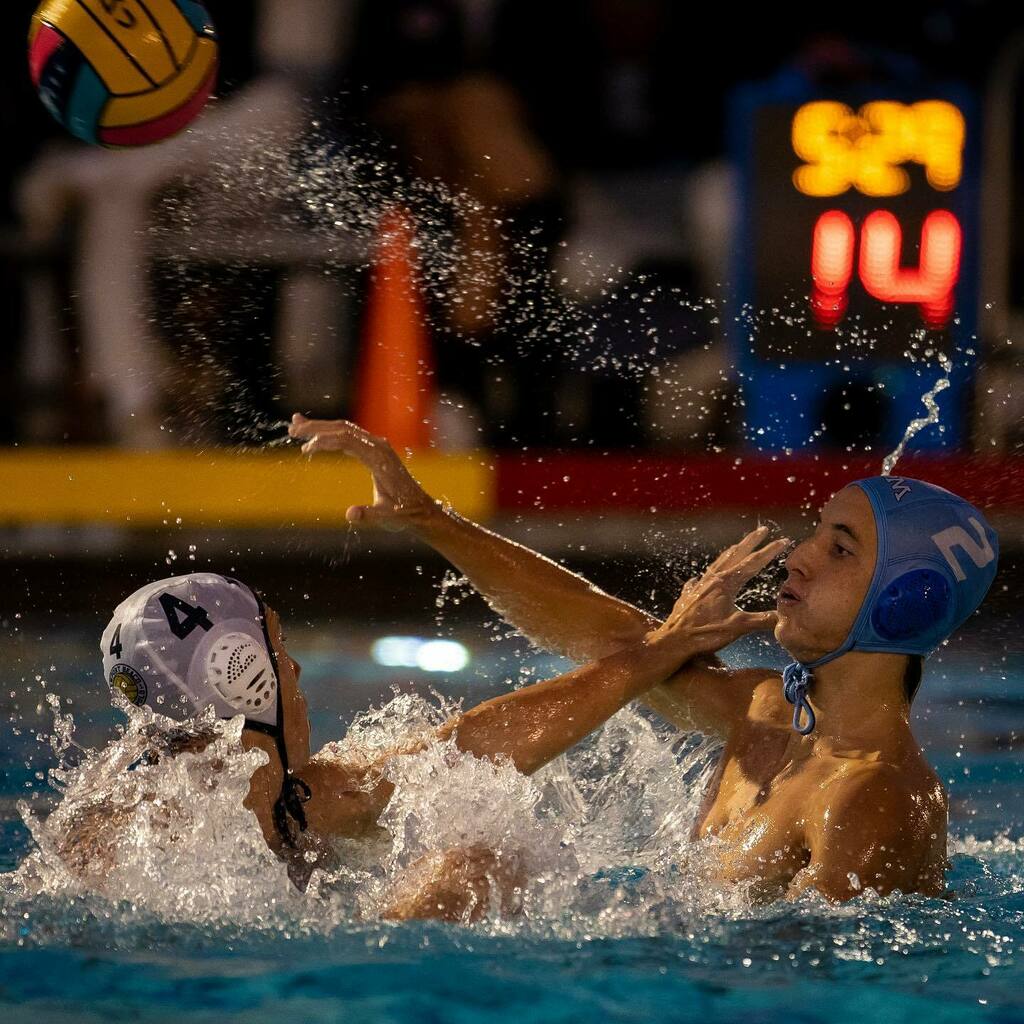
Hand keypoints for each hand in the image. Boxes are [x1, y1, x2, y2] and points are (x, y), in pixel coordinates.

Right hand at [287, 414, 438, 532]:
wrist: (421, 510)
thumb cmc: (404, 514)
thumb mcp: (386, 517)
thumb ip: (369, 515)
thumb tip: (350, 514)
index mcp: (380, 458)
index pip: (347, 440)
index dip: (325, 441)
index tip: (305, 450)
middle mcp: (379, 446)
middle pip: (343, 428)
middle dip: (317, 427)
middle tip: (292, 428)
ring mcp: (377, 446)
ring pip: (345, 429)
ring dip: (321, 427)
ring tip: (296, 427)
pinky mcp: (375, 450)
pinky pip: (350, 436)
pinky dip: (331, 433)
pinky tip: (316, 437)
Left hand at [645, 525, 787, 660]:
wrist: (673, 640)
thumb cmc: (704, 634)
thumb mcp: (737, 627)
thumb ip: (761, 620)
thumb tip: (783, 617)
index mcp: (726, 583)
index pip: (753, 563)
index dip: (769, 551)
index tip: (783, 540)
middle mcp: (712, 579)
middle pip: (735, 555)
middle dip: (750, 541)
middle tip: (762, 529)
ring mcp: (699, 585)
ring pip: (718, 563)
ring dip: (731, 553)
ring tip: (738, 546)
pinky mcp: (689, 595)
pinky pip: (700, 579)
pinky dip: (707, 574)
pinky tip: (703, 576)